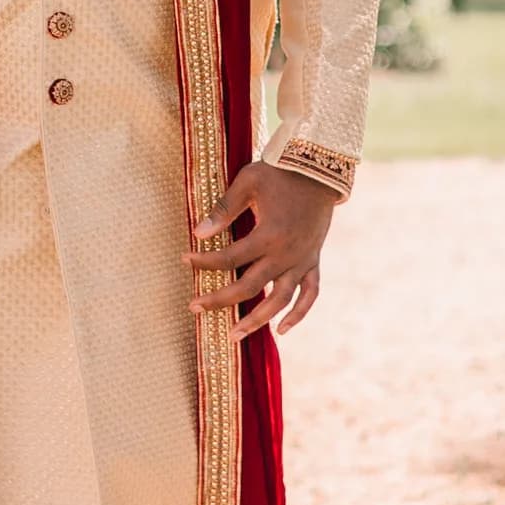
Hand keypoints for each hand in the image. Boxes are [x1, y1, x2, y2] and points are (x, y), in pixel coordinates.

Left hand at [186, 159, 337, 340]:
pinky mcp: (313, 261)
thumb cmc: (279, 173)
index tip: (185, 260)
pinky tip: (282, 330)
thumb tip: (197, 233)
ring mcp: (302, 261)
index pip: (229, 258)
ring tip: (234, 334)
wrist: (319, 170)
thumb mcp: (248, 183)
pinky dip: (299, 314)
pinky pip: (310, 294)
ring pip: (280, 300)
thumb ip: (223, 210)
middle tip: (194, 307)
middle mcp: (286, 254)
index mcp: (269, 234)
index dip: (204, 262)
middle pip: (249, 287)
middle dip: (219, 299)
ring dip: (257, 320)